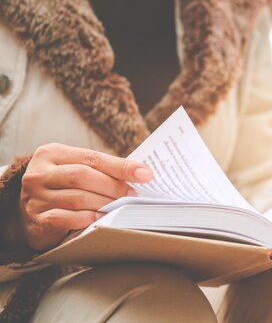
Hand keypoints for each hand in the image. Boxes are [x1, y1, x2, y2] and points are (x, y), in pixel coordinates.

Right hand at [18, 143, 152, 250]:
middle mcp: (39, 173)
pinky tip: (100, 219)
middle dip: (114, 186)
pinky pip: (67, 218)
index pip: (92, 157)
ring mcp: (35, 197)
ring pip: (78, 198)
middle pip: (83, 176)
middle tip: (133, 195)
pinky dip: (88, 219)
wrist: (25, 214)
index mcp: (51, 153)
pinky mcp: (36, 220)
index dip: (121, 166)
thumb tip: (140, 173)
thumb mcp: (75, 170)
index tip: (146, 174)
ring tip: (121, 207)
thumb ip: (100, 169)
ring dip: (105, 204)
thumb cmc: (62, 188)